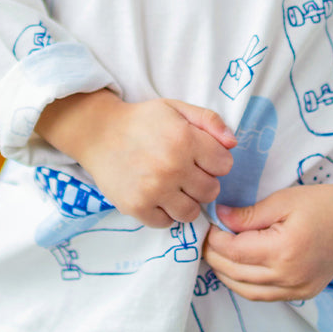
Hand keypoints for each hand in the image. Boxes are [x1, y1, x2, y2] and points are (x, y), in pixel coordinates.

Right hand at [34, 89, 234, 227]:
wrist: (99, 133)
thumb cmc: (142, 120)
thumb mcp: (176, 108)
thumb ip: (209, 121)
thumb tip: (233, 143)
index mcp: (185, 140)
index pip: (225, 165)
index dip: (216, 161)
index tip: (202, 157)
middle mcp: (172, 167)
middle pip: (211, 191)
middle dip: (203, 182)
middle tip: (187, 173)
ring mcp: (154, 190)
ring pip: (191, 212)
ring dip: (187, 201)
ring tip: (174, 187)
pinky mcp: (137, 207)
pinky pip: (166, 223)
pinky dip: (165, 213)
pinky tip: (158, 197)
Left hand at [203, 179, 332, 301]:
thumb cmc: (320, 203)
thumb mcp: (282, 200)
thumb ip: (248, 215)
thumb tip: (218, 218)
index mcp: (284, 250)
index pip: (233, 251)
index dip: (214, 239)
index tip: (208, 224)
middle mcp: (289, 276)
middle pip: (235, 273)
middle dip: (214, 256)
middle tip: (205, 239)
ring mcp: (297, 289)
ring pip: (246, 290)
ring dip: (225, 274)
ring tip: (215, 254)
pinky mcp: (303, 294)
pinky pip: (263, 296)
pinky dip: (245, 284)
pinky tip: (237, 267)